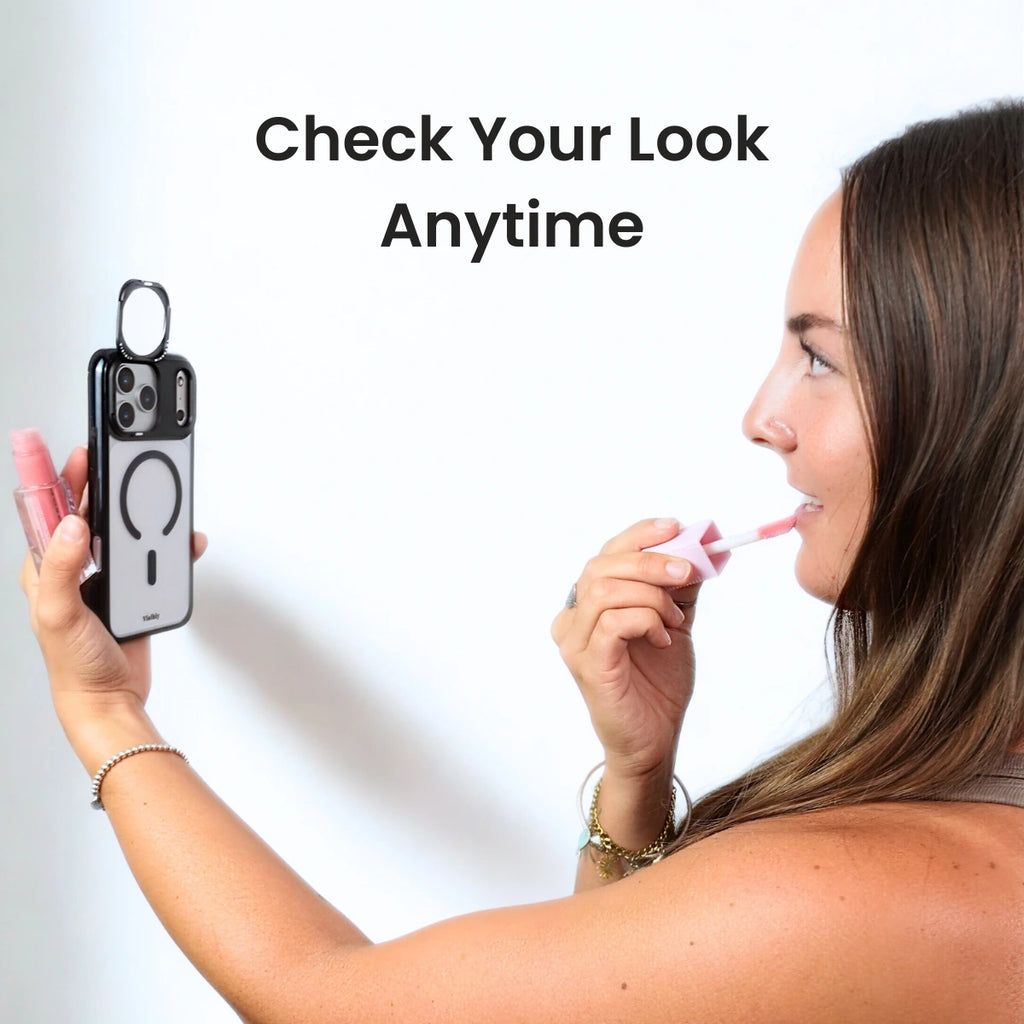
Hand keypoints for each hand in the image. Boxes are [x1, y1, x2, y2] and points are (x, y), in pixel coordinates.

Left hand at [18, 446, 206, 724]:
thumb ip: (62, 568)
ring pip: (123, 534)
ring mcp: (104, 578)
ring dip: (143, 518)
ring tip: (155, 502)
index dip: (63, 481)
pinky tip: (180, 544)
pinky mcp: (132, 590)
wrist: (110, 698)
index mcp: (44, 567)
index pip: (50, 512)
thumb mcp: (59, 615)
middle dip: (106, 488)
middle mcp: (73, 568)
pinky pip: (150, 560)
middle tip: (122, 466)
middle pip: (90, 514)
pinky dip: (168, 549)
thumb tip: (71, 525)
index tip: (79, 454)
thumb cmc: (74, 665)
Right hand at [551, 518, 699, 779]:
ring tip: (675, 620)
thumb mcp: (674, 622)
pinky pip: (614, 623)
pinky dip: (646, 621)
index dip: (639, 535)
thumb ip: (680, 587)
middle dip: (651, 561)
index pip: (607, 554)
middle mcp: (573, 618)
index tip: (676, 527)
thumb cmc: (658, 684)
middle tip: (689, 571)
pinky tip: (664, 639)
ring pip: (606, 590)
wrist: (655, 740)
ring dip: (651, 595)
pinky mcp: (588, 664)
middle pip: (602, 566)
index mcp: (590, 603)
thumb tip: (701, 547)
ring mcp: (576, 642)